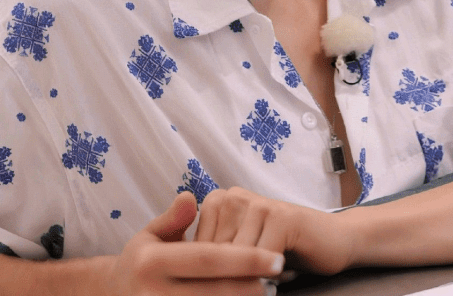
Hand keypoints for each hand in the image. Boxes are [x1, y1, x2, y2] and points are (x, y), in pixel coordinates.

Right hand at [104, 191, 284, 295]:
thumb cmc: (140, 261)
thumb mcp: (151, 234)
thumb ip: (173, 218)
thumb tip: (190, 197)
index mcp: (152, 263)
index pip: (208, 259)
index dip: (245, 259)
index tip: (276, 256)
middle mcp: (154, 295)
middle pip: (216, 291)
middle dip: (252, 285)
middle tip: (281, 275)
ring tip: (270, 290)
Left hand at [195, 187, 353, 275]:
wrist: (330, 240)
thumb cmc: (281, 250)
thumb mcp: (240, 251)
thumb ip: (214, 256)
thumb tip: (187, 277)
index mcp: (218, 202)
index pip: (195, 250)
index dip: (208, 275)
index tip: (221, 280)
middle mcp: (233, 197)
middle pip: (214, 255)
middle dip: (228, 278)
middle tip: (249, 279)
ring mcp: (257, 203)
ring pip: (235, 259)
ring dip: (249, 278)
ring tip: (264, 276)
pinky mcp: (280, 216)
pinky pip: (260, 258)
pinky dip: (266, 276)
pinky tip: (278, 273)